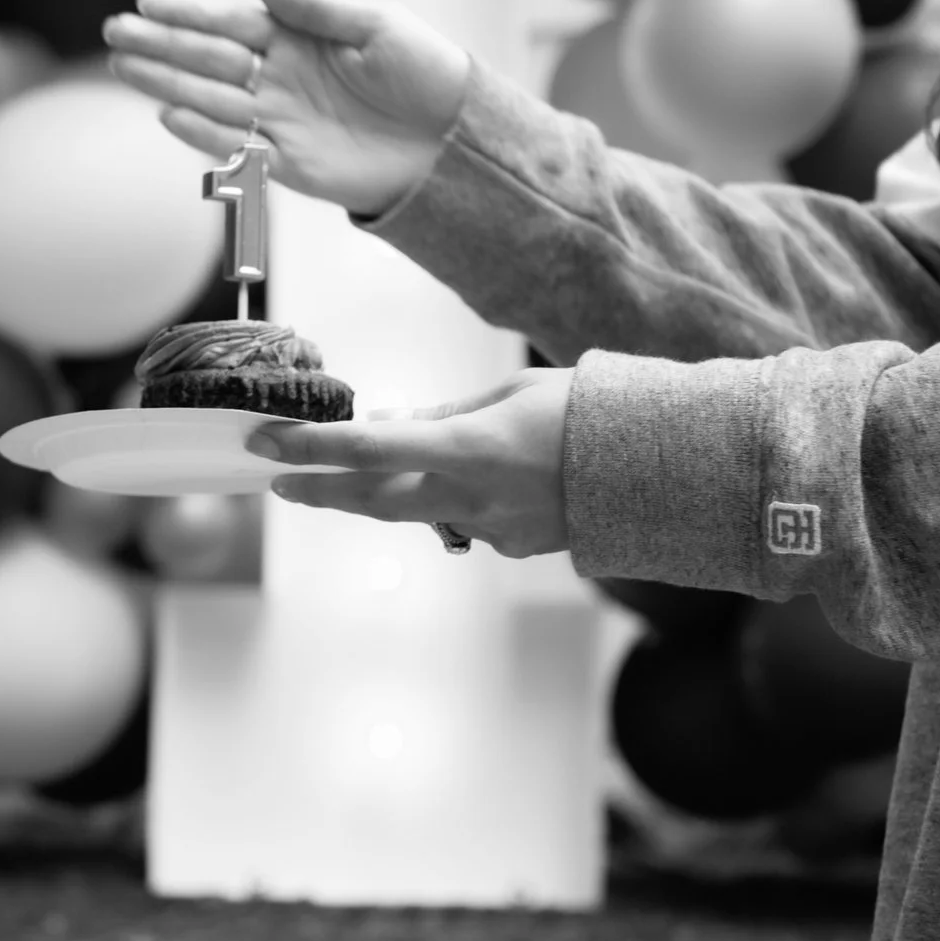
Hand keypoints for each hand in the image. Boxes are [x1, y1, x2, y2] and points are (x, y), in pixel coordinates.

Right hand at [104, 0, 475, 216]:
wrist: (458, 144)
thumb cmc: (426, 74)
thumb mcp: (376, 25)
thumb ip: (312, 6)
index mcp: (298, 39)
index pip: (230, 23)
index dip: (188, 13)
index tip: (147, 4)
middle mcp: (280, 79)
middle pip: (207, 60)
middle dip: (159, 46)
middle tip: (113, 34)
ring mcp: (279, 121)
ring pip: (210, 100)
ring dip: (165, 84)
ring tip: (122, 69)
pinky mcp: (287, 165)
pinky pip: (235, 148)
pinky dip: (202, 133)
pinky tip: (167, 114)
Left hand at [247, 369, 572, 558]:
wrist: (673, 471)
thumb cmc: (595, 411)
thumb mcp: (513, 393)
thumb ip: (447, 416)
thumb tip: (393, 427)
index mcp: (468, 448)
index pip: (367, 451)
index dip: (310, 449)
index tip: (266, 445)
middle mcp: (472, 497)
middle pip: (372, 500)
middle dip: (321, 489)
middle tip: (280, 482)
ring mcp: (493, 530)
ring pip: (422, 511)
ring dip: (398, 490)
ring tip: (395, 464)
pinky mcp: (516, 547)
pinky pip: (468, 520)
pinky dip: (460, 497)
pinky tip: (491, 476)